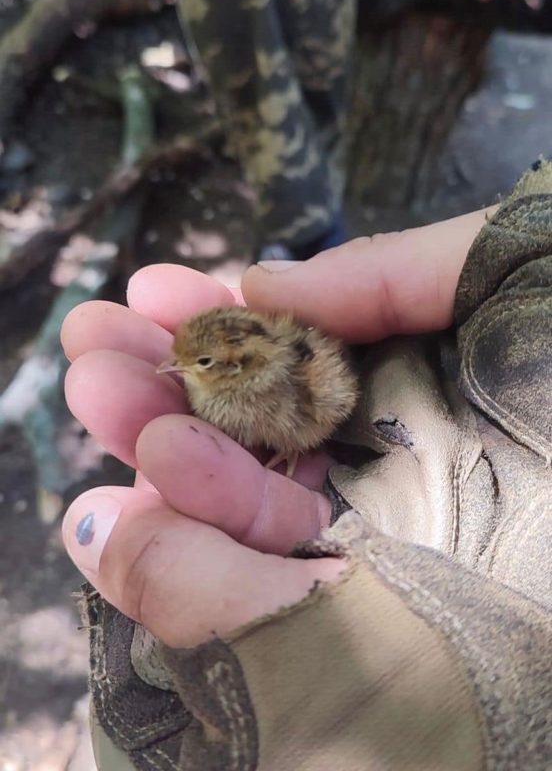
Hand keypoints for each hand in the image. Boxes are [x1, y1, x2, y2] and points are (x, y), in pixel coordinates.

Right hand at [61, 208, 491, 647]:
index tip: (150, 295)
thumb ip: (393, 272)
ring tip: (96, 391)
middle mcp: (394, 462)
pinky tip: (136, 495)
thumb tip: (263, 283)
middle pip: (256, 428)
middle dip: (165, 382)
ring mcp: (388, 541)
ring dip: (163, 448)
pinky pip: (277, 588)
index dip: (218, 323)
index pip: (297, 355)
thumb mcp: (518, 265)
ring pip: (249, 503)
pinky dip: (200, 544)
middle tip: (89, 347)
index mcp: (421, 383)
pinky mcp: (390, 616)